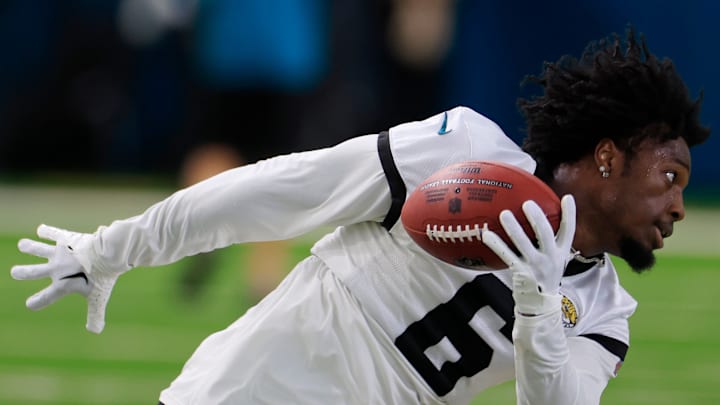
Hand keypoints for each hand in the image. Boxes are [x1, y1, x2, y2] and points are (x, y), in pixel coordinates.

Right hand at [11, 225, 120, 332]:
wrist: (107, 253)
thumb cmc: (103, 276)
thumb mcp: (98, 297)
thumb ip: (95, 314)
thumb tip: (96, 331)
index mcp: (62, 285)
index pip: (47, 297)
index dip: (37, 302)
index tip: (30, 305)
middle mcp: (57, 269)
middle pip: (34, 271)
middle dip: (23, 272)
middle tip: (15, 272)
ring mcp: (60, 253)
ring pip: (39, 249)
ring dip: (30, 247)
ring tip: (23, 244)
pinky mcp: (67, 238)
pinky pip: (55, 233)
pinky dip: (48, 231)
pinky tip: (41, 229)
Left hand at [482, 195, 575, 315]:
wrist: (540, 304)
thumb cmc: (544, 275)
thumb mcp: (554, 259)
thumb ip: (550, 241)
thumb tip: (539, 216)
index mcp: (561, 252)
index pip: (569, 230)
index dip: (570, 214)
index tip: (566, 198)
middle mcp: (550, 257)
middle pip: (545, 233)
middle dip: (536, 217)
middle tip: (527, 203)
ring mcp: (535, 265)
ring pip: (523, 243)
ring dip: (513, 228)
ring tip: (504, 214)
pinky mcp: (521, 273)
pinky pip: (506, 255)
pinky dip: (496, 244)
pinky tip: (486, 234)